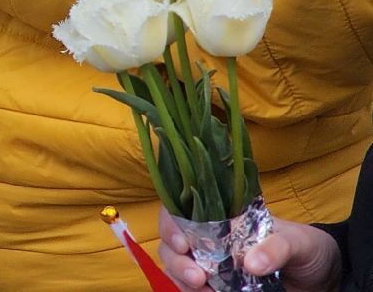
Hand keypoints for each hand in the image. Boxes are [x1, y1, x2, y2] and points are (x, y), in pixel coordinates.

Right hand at [159, 209, 342, 291]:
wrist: (325, 278)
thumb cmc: (309, 249)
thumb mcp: (299, 242)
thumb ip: (277, 247)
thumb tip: (251, 264)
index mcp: (223, 218)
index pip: (182, 212)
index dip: (171, 225)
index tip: (183, 243)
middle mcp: (210, 241)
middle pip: (172, 245)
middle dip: (177, 261)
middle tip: (197, 277)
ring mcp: (213, 266)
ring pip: (176, 269)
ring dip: (181, 281)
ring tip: (204, 291)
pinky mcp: (219, 287)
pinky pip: (192, 290)